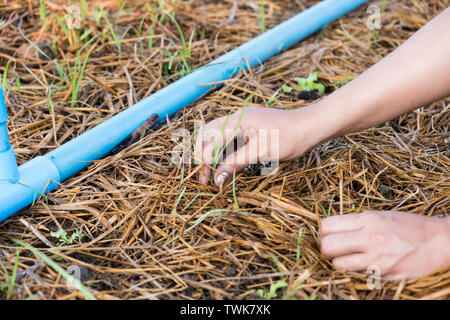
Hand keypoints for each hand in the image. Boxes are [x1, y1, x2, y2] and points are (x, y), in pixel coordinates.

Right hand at [195, 106, 320, 185]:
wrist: (311, 127)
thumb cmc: (289, 137)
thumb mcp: (261, 152)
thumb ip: (236, 163)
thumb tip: (217, 179)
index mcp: (237, 120)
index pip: (209, 140)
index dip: (204, 161)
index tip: (207, 180)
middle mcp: (236, 118)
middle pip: (207, 135)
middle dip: (203, 156)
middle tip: (205, 178)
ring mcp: (242, 122)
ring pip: (217, 138)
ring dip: (213, 156)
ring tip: (213, 175)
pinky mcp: (249, 128)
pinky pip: (230, 140)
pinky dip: (224, 153)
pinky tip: (226, 166)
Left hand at [318, 211, 449, 279]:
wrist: (440, 241)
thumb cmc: (408, 226)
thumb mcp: (379, 215)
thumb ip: (355, 222)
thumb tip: (329, 230)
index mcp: (367, 219)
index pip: (327, 226)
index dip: (322, 232)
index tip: (326, 235)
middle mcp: (370, 238)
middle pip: (327, 246)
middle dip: (325, 248)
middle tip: (331, 249)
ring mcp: (377, 258)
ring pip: (338, 264)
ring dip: (339, 262)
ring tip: (349, 257)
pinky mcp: (384, 274)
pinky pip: (358, 274)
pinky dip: (357, 270)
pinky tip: (367, 263)